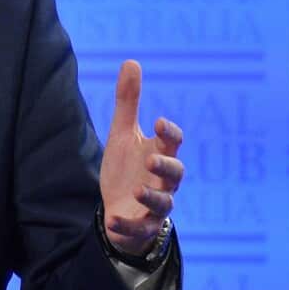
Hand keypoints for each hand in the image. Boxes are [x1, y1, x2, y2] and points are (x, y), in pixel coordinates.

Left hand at [98, 60, 184, 256]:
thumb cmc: (127, 167)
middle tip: (151, 160)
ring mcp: (155, 205)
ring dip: (152, 198)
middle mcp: (162, 180)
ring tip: (136, 191)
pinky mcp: (142, 226)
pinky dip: (127, 225)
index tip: (158, 122)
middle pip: (176, 174)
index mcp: (159, 154)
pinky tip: (112, 220)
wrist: (120, 206)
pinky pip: (139, 228)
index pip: (173, 142)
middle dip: (166, 167)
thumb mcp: (123, 133)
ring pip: (164, 204)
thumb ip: (128, 102)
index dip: (169, 133)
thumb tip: (131, 61)